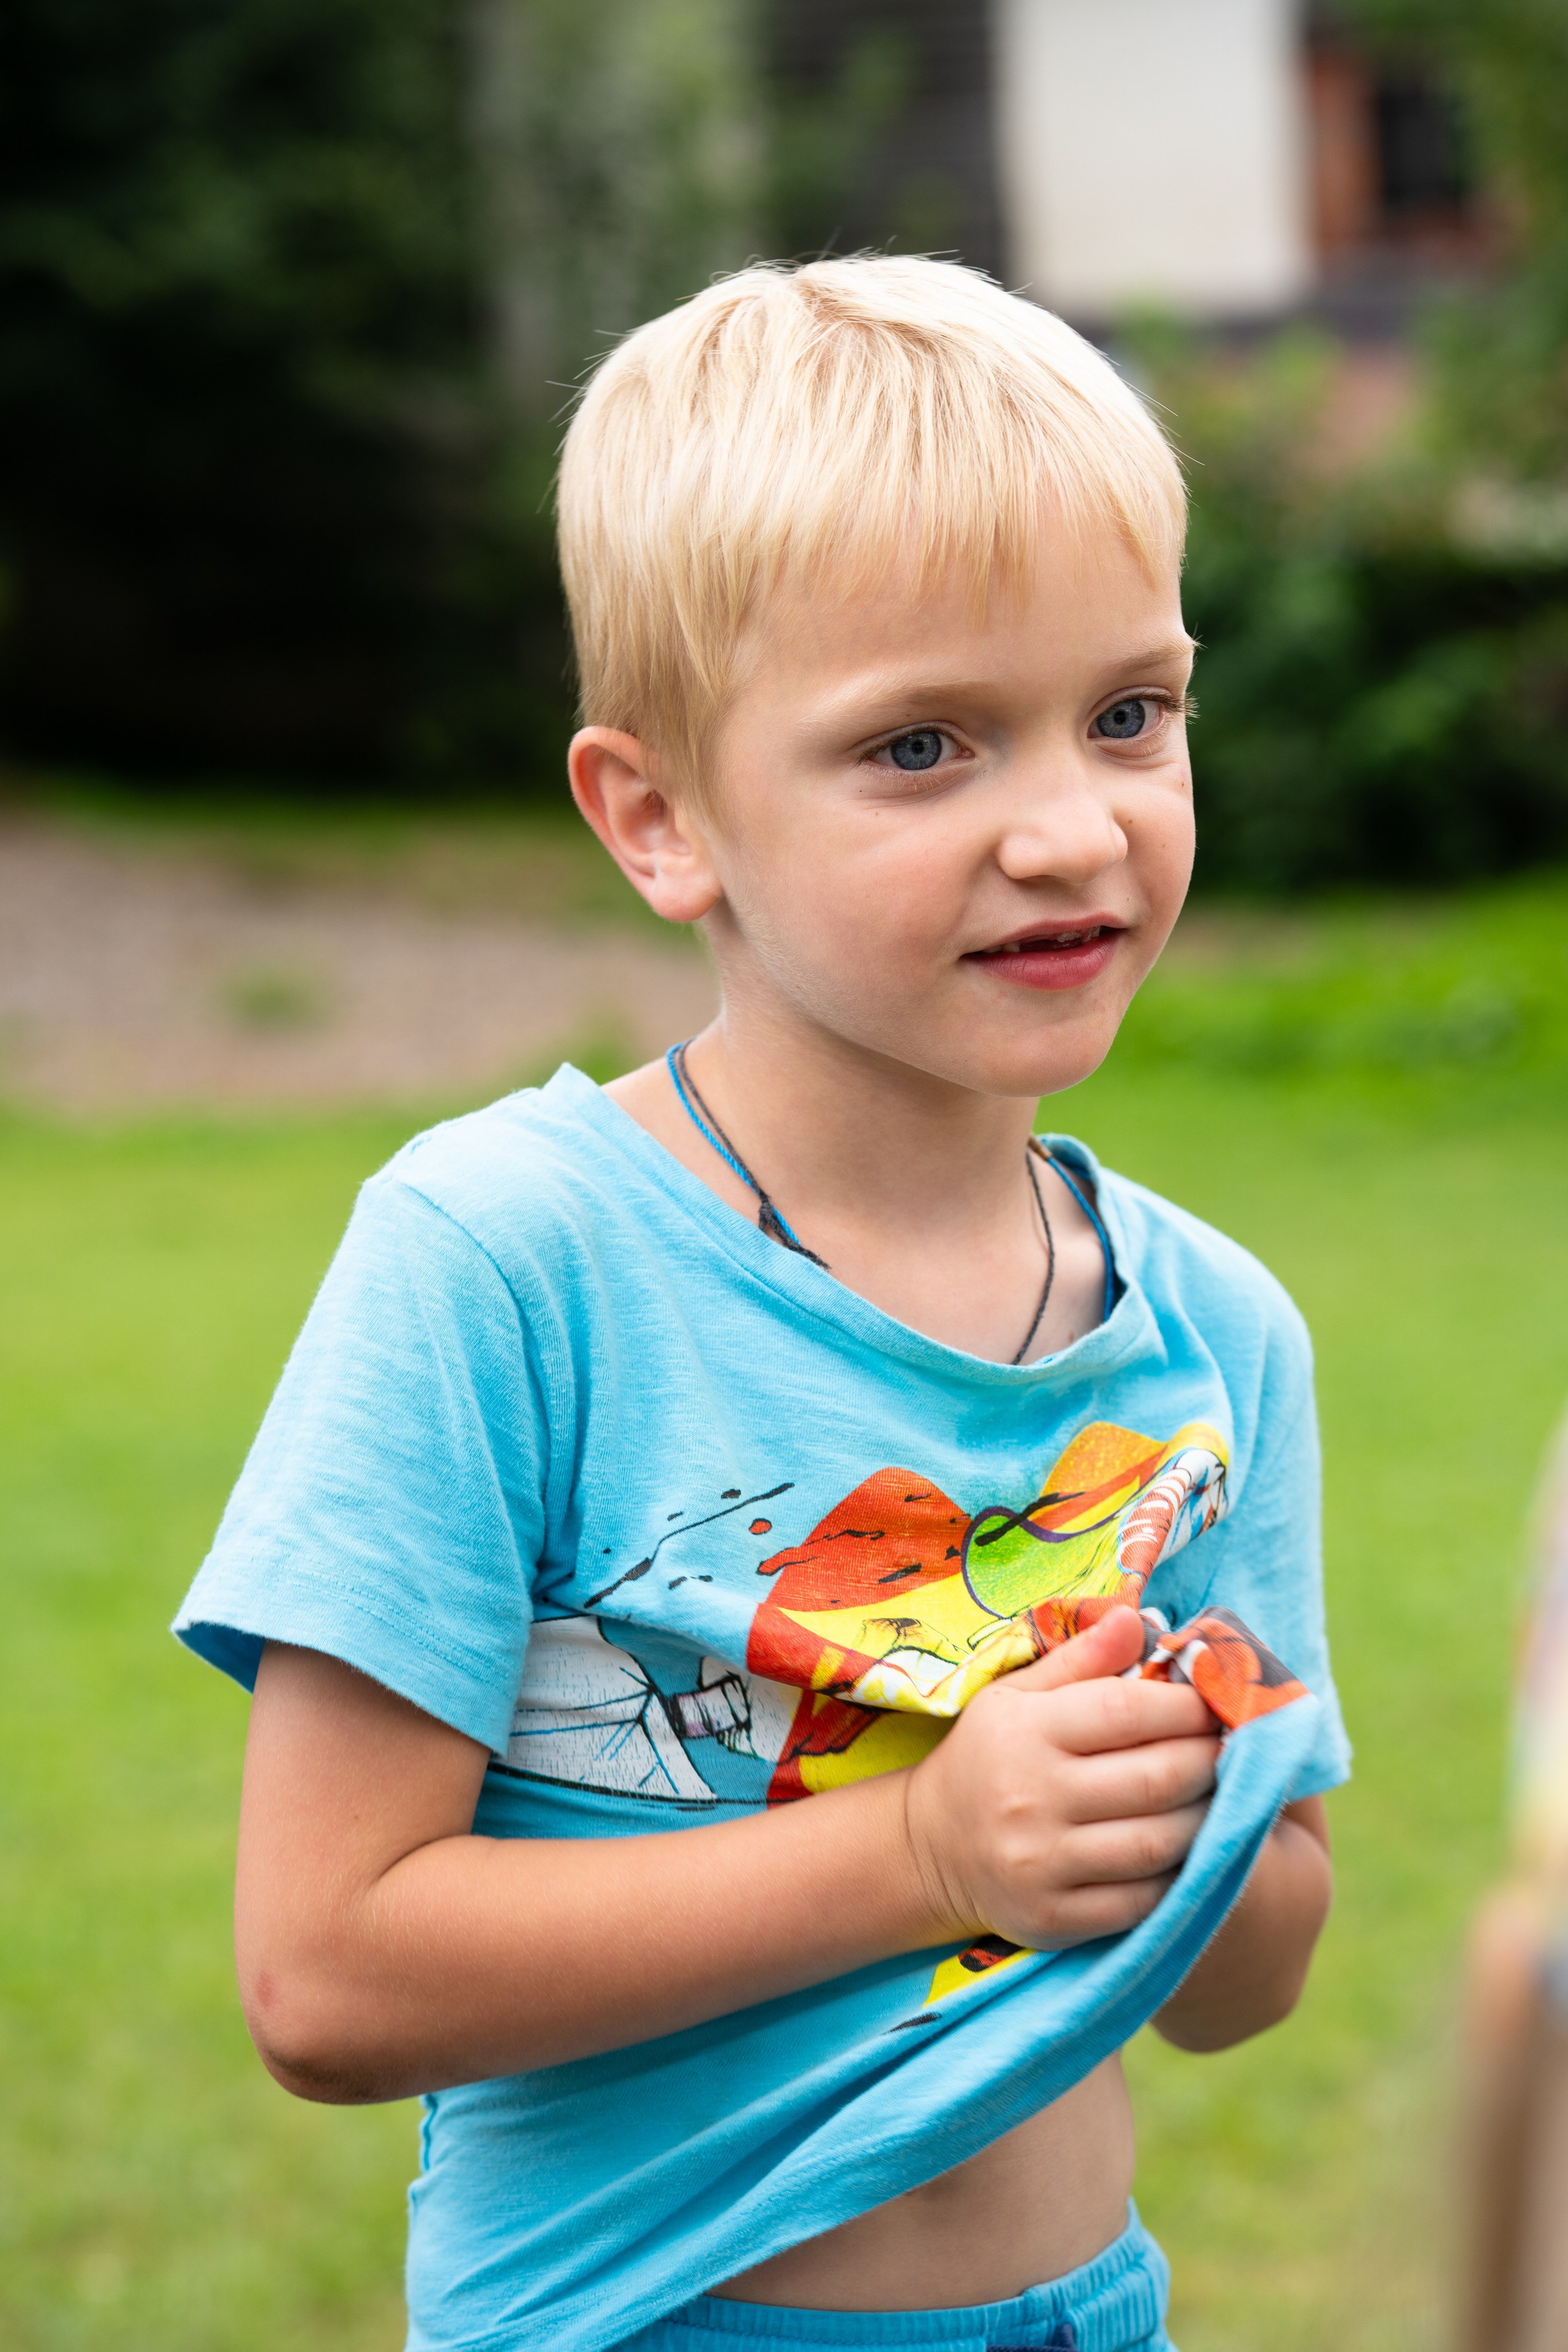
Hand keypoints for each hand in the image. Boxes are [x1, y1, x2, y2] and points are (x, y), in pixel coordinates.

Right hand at [901, 1605, 1219, 1951]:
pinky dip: (1177, 1876)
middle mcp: (1032, 1797)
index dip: (1188, 1706)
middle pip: (1156, 1778)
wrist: (930, 1846)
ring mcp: (1042, 1863)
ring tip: (1216, 1796)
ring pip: (1158, 1843)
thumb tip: (1137, 1618)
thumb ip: (1081, 1658)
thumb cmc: (991, 1754)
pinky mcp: (1053, 1918)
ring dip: (1206, 1818)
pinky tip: (1186, 1851)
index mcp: (1027, 1731)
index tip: (1216, 1703)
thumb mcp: (1018, 1694)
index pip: (1128, 1711)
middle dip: (1209, 1760)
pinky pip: (1140, 1901)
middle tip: (1230, 1749)